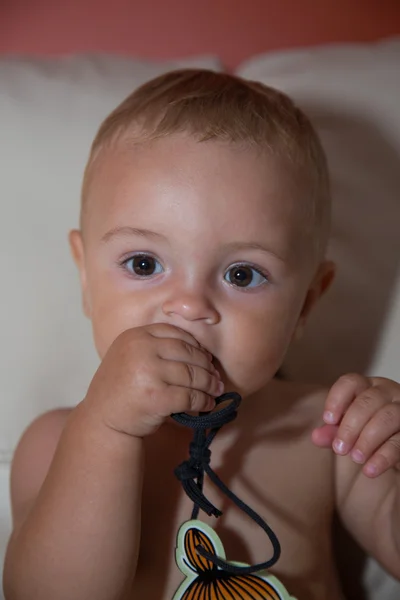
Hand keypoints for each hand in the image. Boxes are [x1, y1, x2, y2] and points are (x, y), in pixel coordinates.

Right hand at [82, 324, 223, 437]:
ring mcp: (148, 373)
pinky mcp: (156, 398)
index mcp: (136, 336)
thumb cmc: (122, 389)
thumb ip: (157, 347)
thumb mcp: (131, 356)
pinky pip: (190, 396)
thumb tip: (202, 352)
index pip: (175, 333)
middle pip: (188, 353)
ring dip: (209, 384)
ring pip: (192, 374)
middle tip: (215, 376)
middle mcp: (141, 350)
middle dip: (206, 366)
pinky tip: (207, 404)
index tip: (204, 357)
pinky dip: (203, 401)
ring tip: (216, 390)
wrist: (102, 419)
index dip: (195, 345)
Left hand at [312, 374, 399, 476]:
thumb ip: (333, 433)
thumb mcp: (349, 433)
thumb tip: (316, 436)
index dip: (337, 399)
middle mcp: (388, 393)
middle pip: (367, 400)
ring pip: (386, 417)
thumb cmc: (369, 436)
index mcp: (368, 387)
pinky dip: (383, 457)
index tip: (328, 420)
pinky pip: (399, 442)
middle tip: (339, 448)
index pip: (351, 382)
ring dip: (367, 439)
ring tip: (355, 458)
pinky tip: (370, 470)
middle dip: (350, 426)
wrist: (393, 454)